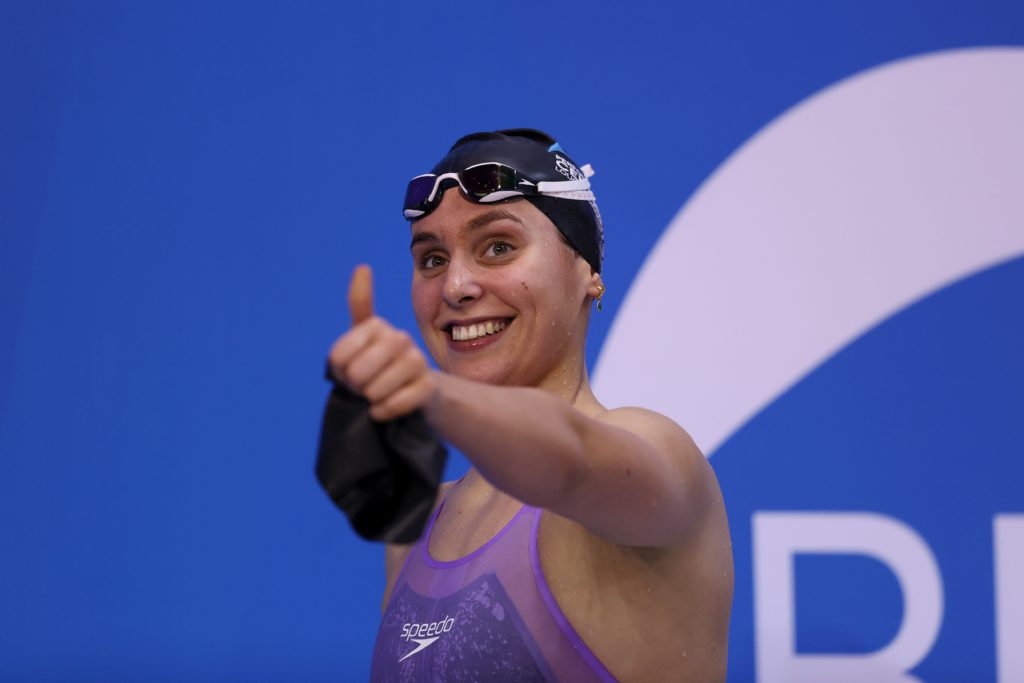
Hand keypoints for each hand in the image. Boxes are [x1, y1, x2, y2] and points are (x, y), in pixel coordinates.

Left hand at [327, 265, 435, 420]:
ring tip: (380, 394)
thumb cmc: (381, 364)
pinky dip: (384, 411)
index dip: (339, 371)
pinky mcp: (428, 387)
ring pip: (375, 390)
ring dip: (371, 400)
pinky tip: (386, 408)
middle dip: (356, 387)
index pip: (338, 357)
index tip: (351, 369)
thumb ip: (360, 304)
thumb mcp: (363, 337)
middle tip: (366, 385)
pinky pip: (394, 404)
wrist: (417, 391)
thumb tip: (363, 266)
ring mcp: (417, 362)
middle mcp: (400, 338)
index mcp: (378, 326)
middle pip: (356, 373)